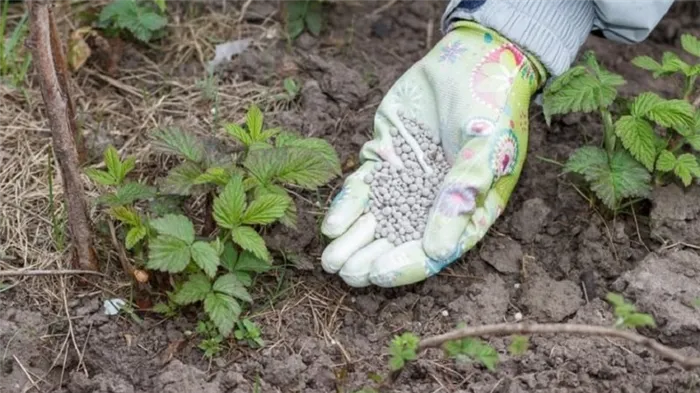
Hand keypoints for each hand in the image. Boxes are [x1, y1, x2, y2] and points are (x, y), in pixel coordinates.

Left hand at [320, 21, 545, 287]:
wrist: (472, 57)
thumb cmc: (491, 104)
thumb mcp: (486, 149)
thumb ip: (461, 195)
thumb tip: (439, 250)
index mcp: (467, 210)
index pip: (435, 250)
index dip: (406, 265)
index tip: (378, 274)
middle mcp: (435, 203)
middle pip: (400, 241)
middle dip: (371, 259)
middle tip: (345, 273)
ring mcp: (407, 182)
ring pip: (376, 220)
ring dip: (353, 241)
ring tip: (330, 261)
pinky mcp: (385, 158)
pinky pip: (362, 188)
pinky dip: (347, 206)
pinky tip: (332, 226)